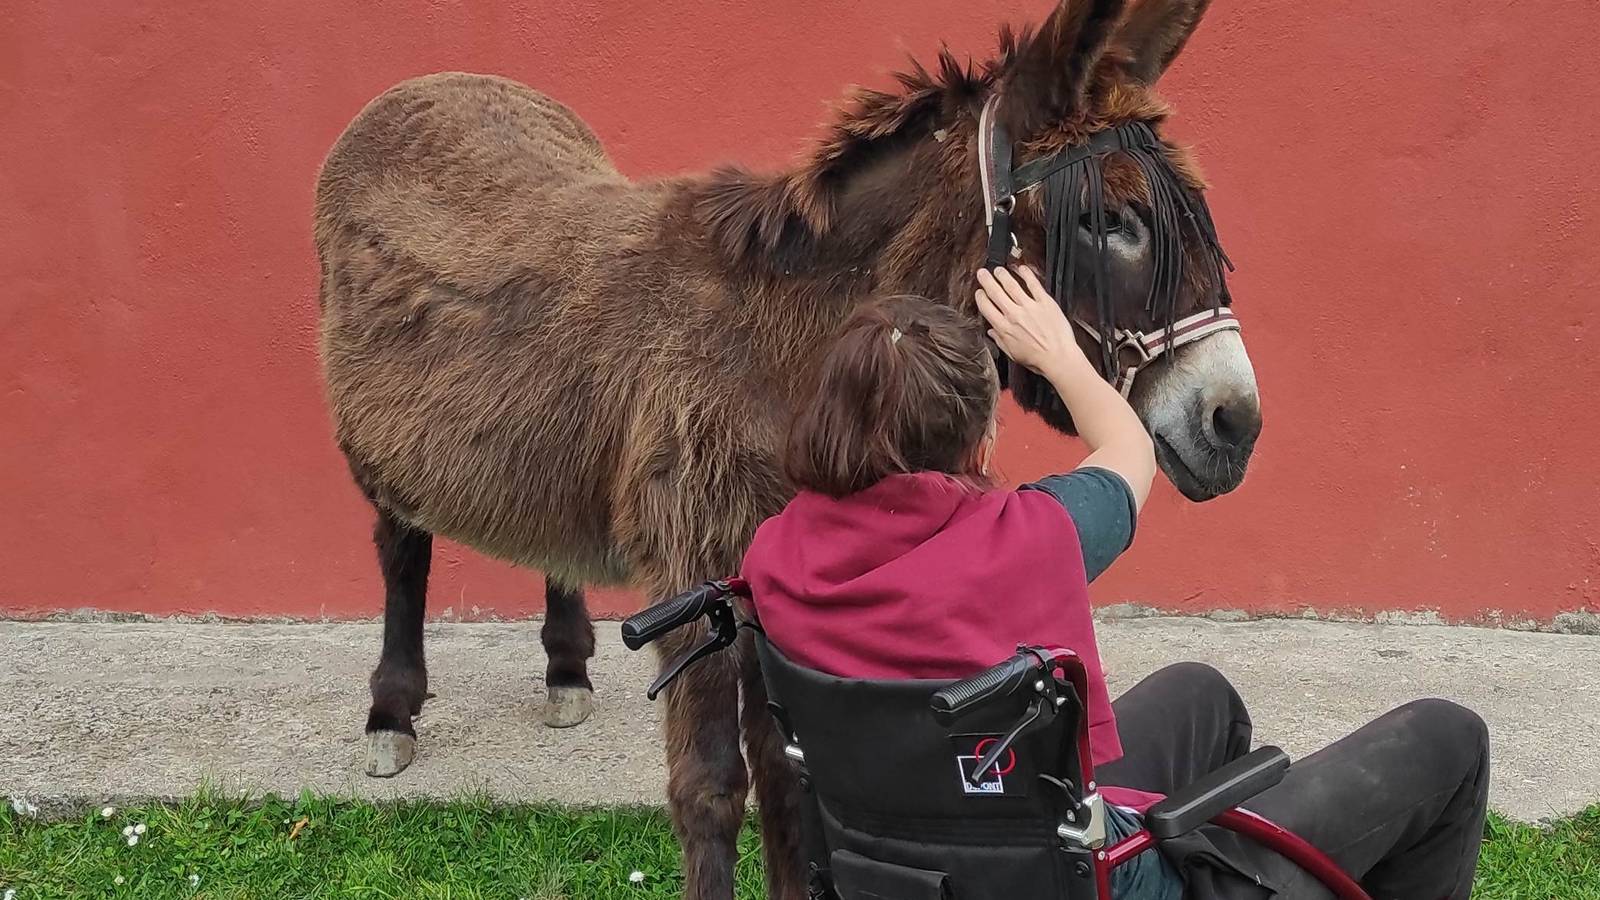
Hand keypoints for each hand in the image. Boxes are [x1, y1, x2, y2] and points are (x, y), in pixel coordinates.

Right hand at [974, 266, 1089, 378]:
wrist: (1058, 358)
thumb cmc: (1037, 359)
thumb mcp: (1013, 354)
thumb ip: (1000, 340)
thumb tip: (991, 332)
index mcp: (1004, 328)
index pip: (986, 307)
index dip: (980, 297)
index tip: (979, 292)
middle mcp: (1014, 315)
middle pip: (996, 292)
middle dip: (987, 280)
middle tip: (982, 273)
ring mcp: (1029, 307)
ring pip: (1012, 285)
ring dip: (1003, 275)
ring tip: (998, 269)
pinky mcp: (1044, 302)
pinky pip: (1033, 284)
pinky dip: (1026, 274)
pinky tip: (1021, 268)